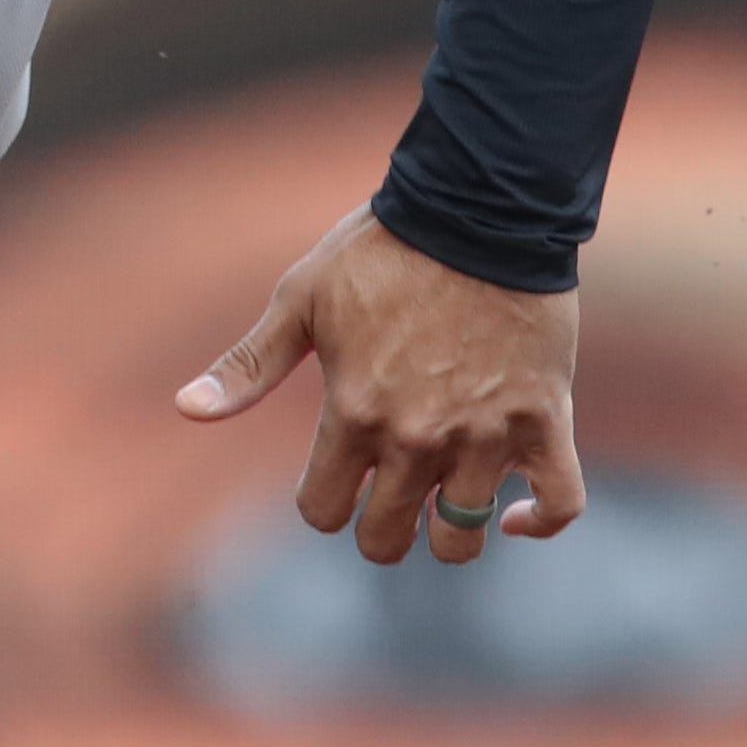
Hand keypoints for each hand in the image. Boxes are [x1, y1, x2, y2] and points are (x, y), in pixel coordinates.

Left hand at [173, 206, 583, 566]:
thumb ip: (249, 363)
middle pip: (387, 538)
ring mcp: (485, 436)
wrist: (481, 209)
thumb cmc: (383, 249)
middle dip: (378, 530)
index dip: (322, 504)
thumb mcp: (302, 298)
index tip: (333, 482)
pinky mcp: (545, 422)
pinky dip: (540, 521)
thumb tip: (186, 409)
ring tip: (441, 505)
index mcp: (354, 413)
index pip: (322, 510)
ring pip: (462, 538)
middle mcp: (417, 438)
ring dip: (448, 534)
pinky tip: (513, 516)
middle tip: (384, 502)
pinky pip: (561, 503)